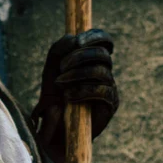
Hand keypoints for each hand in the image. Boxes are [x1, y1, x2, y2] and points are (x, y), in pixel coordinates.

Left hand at [32, 29, 118, 151]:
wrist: (54, 125)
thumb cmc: (53, 95)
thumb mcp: (51, 68)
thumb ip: (59, 49)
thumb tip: (73, 38)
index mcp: (93, 60)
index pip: (104, 40)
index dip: (94, 37)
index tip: (77, 42)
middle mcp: (105, 71)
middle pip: (102, 54)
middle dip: (79, 57)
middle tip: (61, 67)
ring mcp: (110, 87)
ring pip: (101, 71)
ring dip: (77, 74)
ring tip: (60, 84)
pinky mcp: (111, 104)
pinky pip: (102, 91)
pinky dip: (83, 91)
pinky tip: (68, 97)